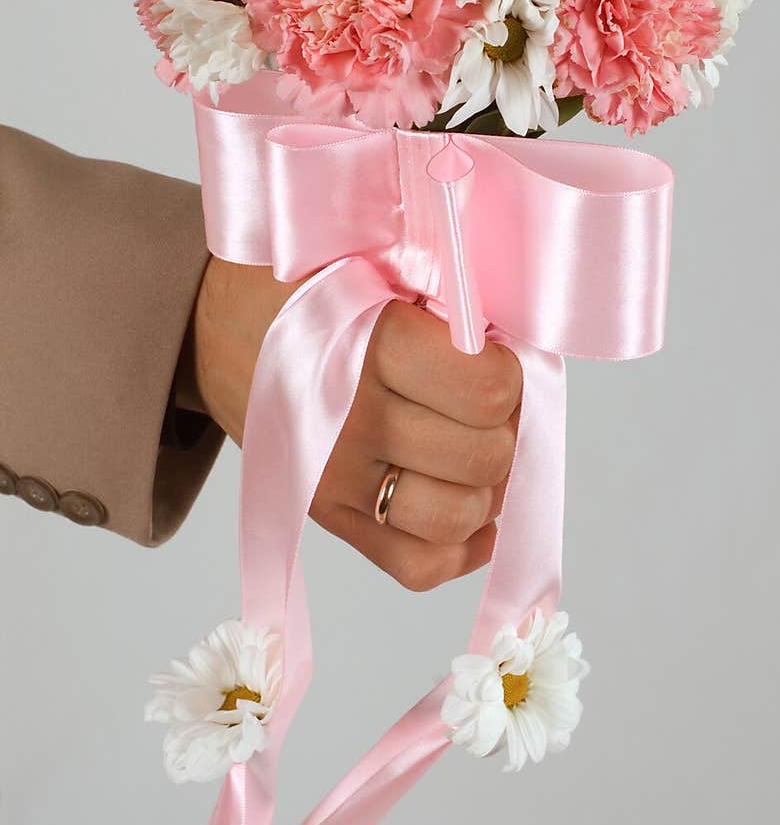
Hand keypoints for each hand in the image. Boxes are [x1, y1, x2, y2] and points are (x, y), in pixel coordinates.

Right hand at [179, 257, 521, 589]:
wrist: (209, 323)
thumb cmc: (305, 283)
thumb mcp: (372, 257)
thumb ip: (445, 298)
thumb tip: (525, 351)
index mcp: (368, 348)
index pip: (489, 393)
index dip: (508, 373)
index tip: (488, 354)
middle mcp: (350, 426)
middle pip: (485, 457)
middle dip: (502, 424)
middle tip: (479, 395)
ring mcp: (335, 484)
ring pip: (461, 518)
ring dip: (484, 483)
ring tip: (467, 440)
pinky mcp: (329, 521)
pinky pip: (420, 566)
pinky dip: (461, 544)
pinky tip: (466, 502)